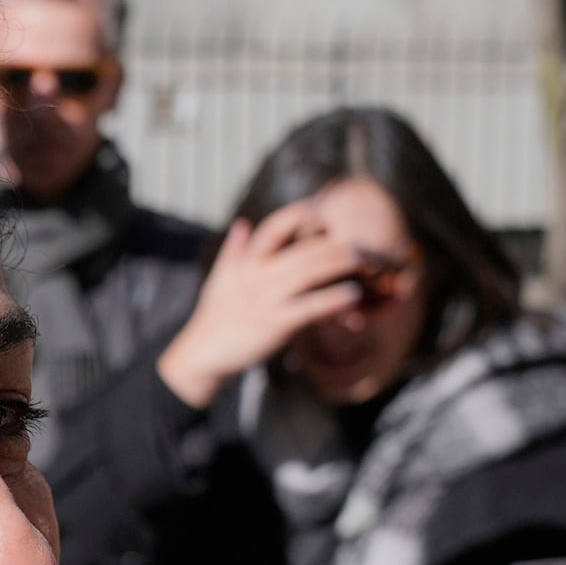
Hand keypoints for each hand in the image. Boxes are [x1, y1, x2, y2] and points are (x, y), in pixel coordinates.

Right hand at [158, 205, 368, 407]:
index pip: (273, 227)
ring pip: (309, 273)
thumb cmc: (216, 315)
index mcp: (246, 262)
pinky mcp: (275, 323)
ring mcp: (266, 299)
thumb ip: (234, 249)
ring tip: (363, 260)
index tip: (321, 211)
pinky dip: (333, 299)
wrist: (203, 353)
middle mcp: (257, 275)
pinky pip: (310, 307)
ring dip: (338, 264)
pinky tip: (352, 294)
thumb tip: (242, 223)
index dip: (298, 215)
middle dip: (332, 243)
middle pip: (301, 250)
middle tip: (358, 240)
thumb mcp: (220, 277)